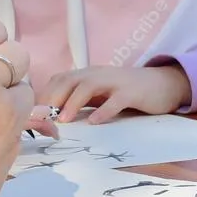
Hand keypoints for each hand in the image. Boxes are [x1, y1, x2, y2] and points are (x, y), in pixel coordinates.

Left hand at [44, 64, 192, 124]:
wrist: (163, 85)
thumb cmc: (126, 93)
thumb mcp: (99, 95)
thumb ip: (79, 103)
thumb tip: (52, 119)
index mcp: (87, 75)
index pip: (58, 80)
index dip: (43, 96)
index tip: (34, 116)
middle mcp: (97, 74)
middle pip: (68, 80)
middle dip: (52, 98)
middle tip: (42, 119)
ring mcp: (115, 82)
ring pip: (88, 86)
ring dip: (72, 102)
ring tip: (63, 120)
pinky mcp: (132, 92)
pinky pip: (116, 100)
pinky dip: (104, 110)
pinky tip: (95, 122)